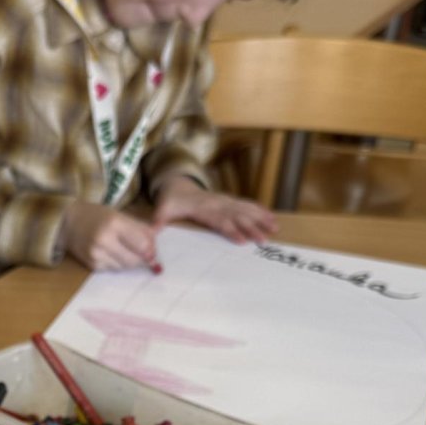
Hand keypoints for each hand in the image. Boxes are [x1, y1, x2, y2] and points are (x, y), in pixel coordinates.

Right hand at [63, 200, 162, 271]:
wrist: (68, 222)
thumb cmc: (97, 216)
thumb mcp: (121, 215)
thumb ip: (141, 230)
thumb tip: (155, 249)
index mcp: (114, 223)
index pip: (142, 244)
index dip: (151, 250)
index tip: (152, 251)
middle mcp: (104, 240)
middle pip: (135, 259)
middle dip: (142, 259)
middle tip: (143, 254)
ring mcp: (96, 254)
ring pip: (125, 267)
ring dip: (130, 261)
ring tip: (124, 250)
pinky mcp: (92, 265)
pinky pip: (113, 269)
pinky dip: (117, 263)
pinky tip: (111, 254)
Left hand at [152, 175, 276, 243]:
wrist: (177, 184)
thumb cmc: (171, 200)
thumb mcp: (162, 209)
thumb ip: (158, 221)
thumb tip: (151, 233)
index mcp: (204, 208)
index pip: (219, 220)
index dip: (230, 230)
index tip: (241, 240)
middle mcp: (218, 204)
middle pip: (237, 216)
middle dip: (251, 227)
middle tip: (264, 239)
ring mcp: (225, 201)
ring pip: (246, 210)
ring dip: (261, 219)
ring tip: (274, 228)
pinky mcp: (230, 201)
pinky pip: (247, 205)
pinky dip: (260, 211)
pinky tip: (271, 218)